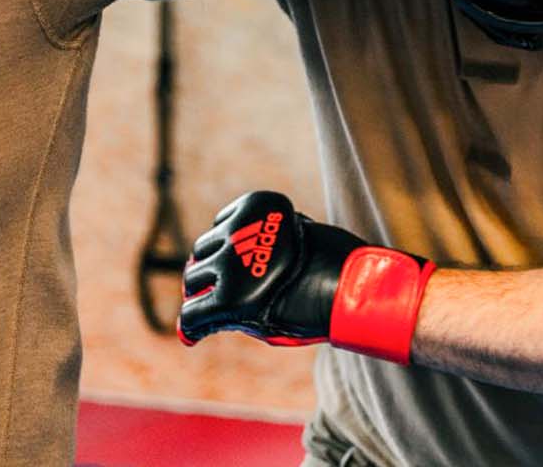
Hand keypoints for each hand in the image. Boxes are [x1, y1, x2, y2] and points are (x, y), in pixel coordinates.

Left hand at [180, 191, 433, 364]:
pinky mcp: (230, 300)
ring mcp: (232, 264)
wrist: (351, 293)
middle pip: (202, 251)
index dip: (218, 253)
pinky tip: (192, 336)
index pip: (221, 226)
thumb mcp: (290, 249)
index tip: (220, 271)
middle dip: (206, 273)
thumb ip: (257, 255)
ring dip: (201, 292)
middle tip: (219, 291)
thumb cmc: (328, 272)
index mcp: (254, 207)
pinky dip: (191, 328)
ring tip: (224, 306)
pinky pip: (194, 317)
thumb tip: (211, 273)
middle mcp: (238, 231)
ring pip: (193, 278)